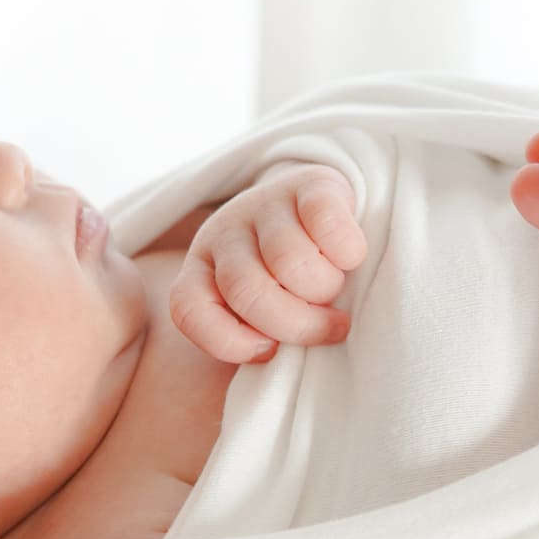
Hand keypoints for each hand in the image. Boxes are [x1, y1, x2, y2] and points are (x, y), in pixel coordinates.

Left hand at [169, 163, 367, 363]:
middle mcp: (225, 232)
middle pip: (246, 290)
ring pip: (287, 260)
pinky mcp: (310, 184)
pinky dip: (345, 252)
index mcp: (202, 268)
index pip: (189, 310)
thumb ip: (255, 334)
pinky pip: (324, 223)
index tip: (269, 351)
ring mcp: (264, 204)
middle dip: (295, 323)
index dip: (230, 342)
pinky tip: (349, 258)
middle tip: (328, 329)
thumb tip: (274, 355)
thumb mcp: (261, 311)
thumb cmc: (290, 281)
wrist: (324, 209)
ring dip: (323, 288)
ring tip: (334, 291)